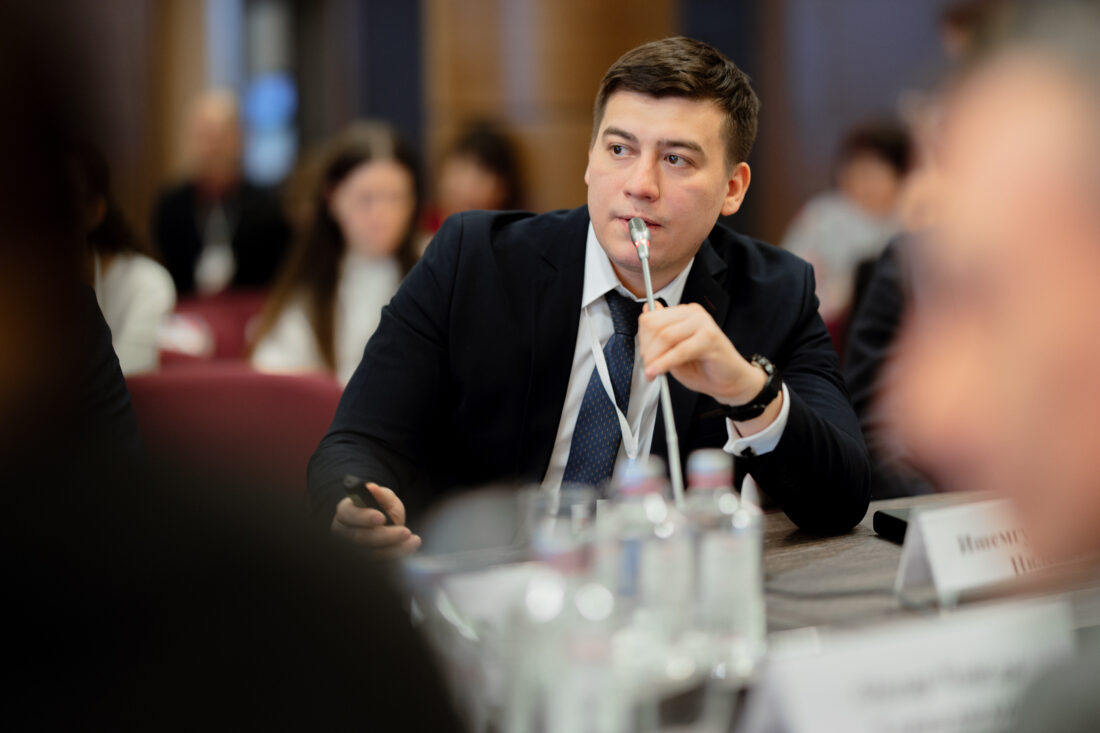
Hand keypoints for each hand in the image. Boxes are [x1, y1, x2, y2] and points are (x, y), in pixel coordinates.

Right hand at [331, 482, 420, 555]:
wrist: (384, 524)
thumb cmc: (381, 508)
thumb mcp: (384, 498)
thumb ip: (380, 494)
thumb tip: (372, 488)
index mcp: (345, 512)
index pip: (348, 514)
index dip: (364, 517)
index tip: (381, 517)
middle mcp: (343, 532)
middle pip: (359, 537)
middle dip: (384, 536)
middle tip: (405, 532)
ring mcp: (351, 550)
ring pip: (369, 554)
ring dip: (394, 549)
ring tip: (413, 541)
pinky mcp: (363, 563)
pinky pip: (378, 564)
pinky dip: (396, 557)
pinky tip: (410, 548)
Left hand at [638, 301, 779, 432]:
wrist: (732, 382)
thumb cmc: (704, 367)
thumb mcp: (673, 351)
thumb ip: (659, 333)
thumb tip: (645, 309)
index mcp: (684, 313)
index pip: (650, 317)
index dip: (642, 339)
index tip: (644, 357)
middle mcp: (694, 313)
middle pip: (655, 325)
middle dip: (646, 350)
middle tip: (648, 367)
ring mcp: (703, 323)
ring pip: (665, 336)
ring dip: (654, 358)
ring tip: (653, 372)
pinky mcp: (710, 338)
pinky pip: (680, 350)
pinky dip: (665, 363)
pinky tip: (657, 372)